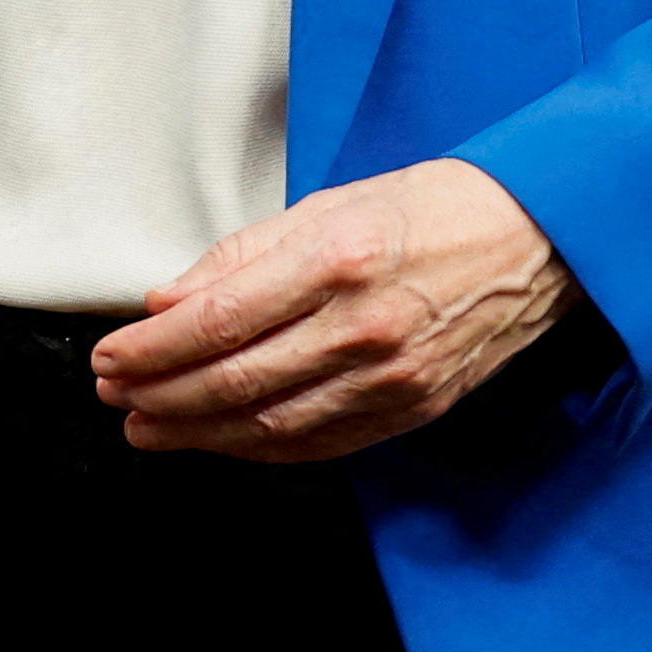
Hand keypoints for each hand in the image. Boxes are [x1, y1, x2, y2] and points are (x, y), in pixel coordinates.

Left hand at [92, 159, 580, 461]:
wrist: (541, 239)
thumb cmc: (435, 209)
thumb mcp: (328, 205)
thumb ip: (240, 257)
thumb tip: (167, 302)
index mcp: (338, 261)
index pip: (217, 322)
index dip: (152, 348)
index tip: (110, 354)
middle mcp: (365, 326)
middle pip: (234, 380)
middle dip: (159, 394)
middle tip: (113, 394)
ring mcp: (393, 377)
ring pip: (271, 423)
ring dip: (197, 432)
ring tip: (148, 426)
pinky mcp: (415, 408)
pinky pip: (322, 442)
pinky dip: (260, 447)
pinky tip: (220, 439)